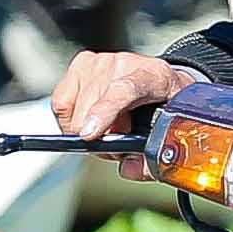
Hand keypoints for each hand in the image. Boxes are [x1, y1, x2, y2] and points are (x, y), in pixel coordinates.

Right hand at [46, 50, 179, 152]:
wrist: (161, 80)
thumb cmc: (165, 106)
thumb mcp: (171, 132)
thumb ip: (153, 158)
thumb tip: (128, 169)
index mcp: (154, 77)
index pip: (124, 91)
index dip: (103, 112)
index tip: (89, 134)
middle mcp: (126, 64)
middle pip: (92, 109)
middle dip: (99, 138)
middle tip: (116, 145)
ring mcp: (102, 62)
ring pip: (73, 110)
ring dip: (85, 131)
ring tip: (105, 131)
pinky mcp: (82, 64)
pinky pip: (61, 103)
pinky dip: (70, 120)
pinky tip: (90, 121)